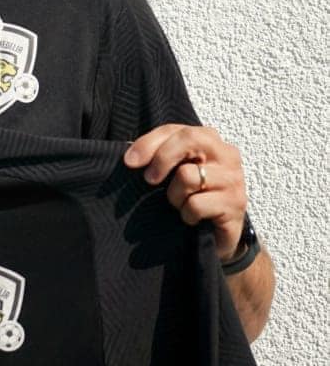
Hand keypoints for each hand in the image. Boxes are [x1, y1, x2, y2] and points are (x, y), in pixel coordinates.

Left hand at [122, 124, 247, 262]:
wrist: (217, 235)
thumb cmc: (192, 197)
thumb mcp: (175, 173)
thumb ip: (159, 157)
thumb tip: (130, 156)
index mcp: (209, 140)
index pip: (175, 130)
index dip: (148, 143)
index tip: (129, 162)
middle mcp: (226, 154)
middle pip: (189, 139)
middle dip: (162, 159)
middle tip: (150, 180)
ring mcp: (233, 178)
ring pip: (188, 176)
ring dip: (175, 196)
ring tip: (181, 204)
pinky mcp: (235, 204)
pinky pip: (196, 205)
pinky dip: (186, 215)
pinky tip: (192, 218)